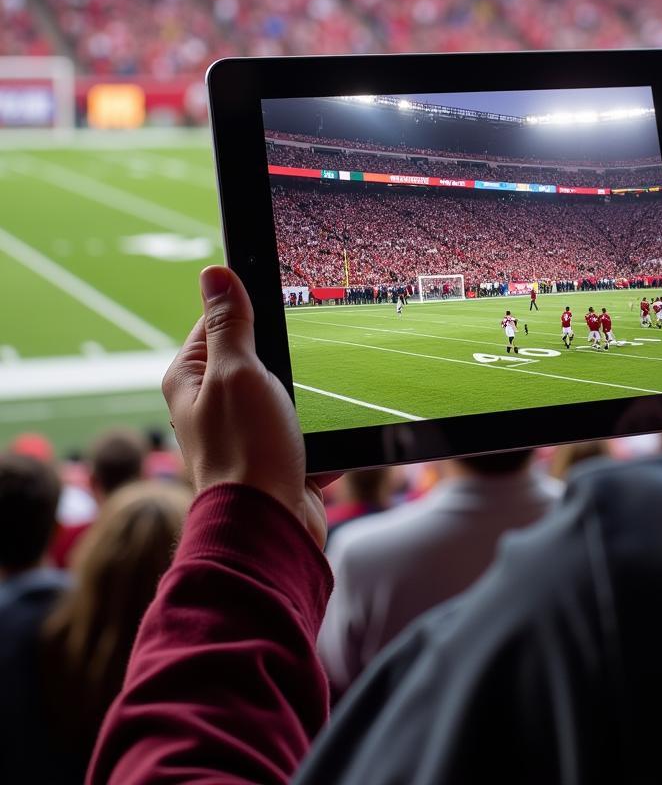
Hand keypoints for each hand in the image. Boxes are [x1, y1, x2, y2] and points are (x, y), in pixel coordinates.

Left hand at [162, 265, 331, 548]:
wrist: (270, 526)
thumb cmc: (247, 448)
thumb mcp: (239, 372)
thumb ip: (230, 324)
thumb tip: (214, 272)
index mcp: (190, 381)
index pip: (216, 324)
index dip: (247, 310)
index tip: (282, 301)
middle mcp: (211, 407)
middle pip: (254, 360)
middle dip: (286, 356)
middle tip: (308, 350)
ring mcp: (244, 436)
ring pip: (285, 397)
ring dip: (309, 398)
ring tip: (324, 397)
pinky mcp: (275, 461)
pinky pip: (305, 432)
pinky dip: (321, 432)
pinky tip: (332, 432)